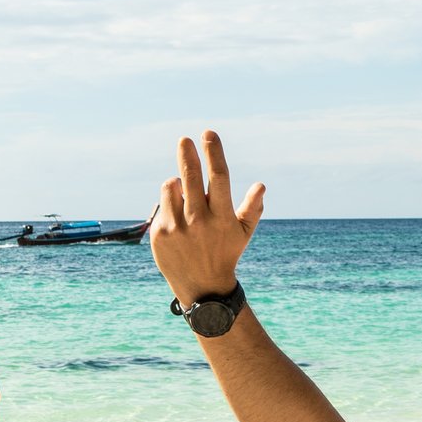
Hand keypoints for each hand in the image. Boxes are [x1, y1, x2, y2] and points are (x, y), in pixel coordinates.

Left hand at [150, 130, 263, 302]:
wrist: (203, 288)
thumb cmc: (226, 253)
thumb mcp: (244, 233)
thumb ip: (253, 209)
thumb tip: (261, 185)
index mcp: (222, 216)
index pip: (218, 177)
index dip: (214, 153)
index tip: (208, 133)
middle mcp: (199, 220)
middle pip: (190, 177)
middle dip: (187, 154)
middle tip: (184, 140)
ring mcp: (177, 227)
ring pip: (172, 187)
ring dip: (178, 183)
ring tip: (185, 194)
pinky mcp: (160, 233)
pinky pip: (162, 203)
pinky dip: (170, 202)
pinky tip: (178, 217)